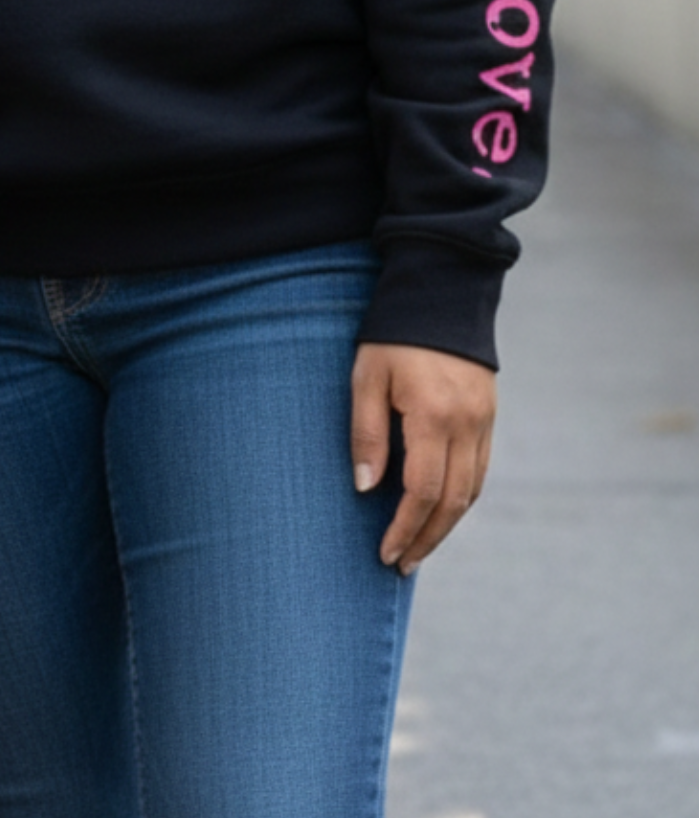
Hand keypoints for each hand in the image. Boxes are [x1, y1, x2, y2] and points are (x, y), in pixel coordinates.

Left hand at [350, 341, 496, 575]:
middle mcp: (467, 425)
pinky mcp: (489, 415)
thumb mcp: (367, 377)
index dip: (404, 528)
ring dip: (446, 524)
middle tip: (401, 563)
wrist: (442, 292)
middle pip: (453, 502)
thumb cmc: (393, 334)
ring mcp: (484, 421)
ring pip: (471, 491)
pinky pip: (479, 469)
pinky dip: (461, 497)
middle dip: (426, 538)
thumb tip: (366, 489)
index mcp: (434, 417)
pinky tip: (441, 509)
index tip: (385, 553)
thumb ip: (367, 433)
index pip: (422, 492)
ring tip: (418, 546)